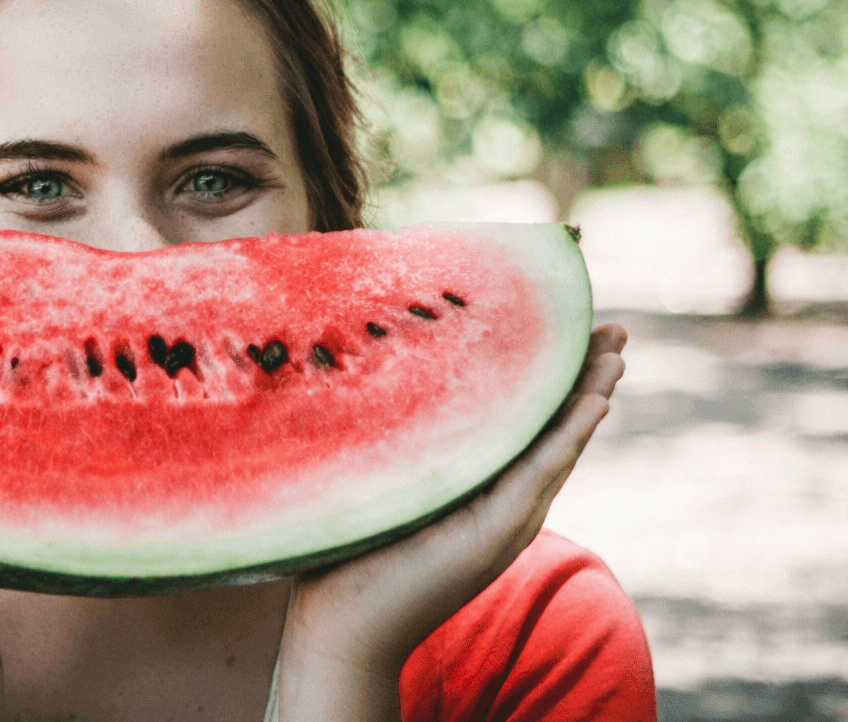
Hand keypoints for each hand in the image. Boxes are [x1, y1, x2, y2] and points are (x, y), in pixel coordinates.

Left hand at [276, 323, 627, 720]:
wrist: (340, 628)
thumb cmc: (348, 553)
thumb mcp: (386, 479)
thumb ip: (404, 440)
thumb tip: (380, 368)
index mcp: (479, 490)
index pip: (529, 426)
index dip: (555, 379)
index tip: (574, 329)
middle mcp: (501, 505)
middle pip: (556, 431)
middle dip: (588, 379)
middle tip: (615, 329)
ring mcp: (504, 523)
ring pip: (559, 448)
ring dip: (591, 398)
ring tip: (616, 355)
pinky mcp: (493, 537)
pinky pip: (539, 478)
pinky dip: (568, 438)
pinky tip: (594, 403)